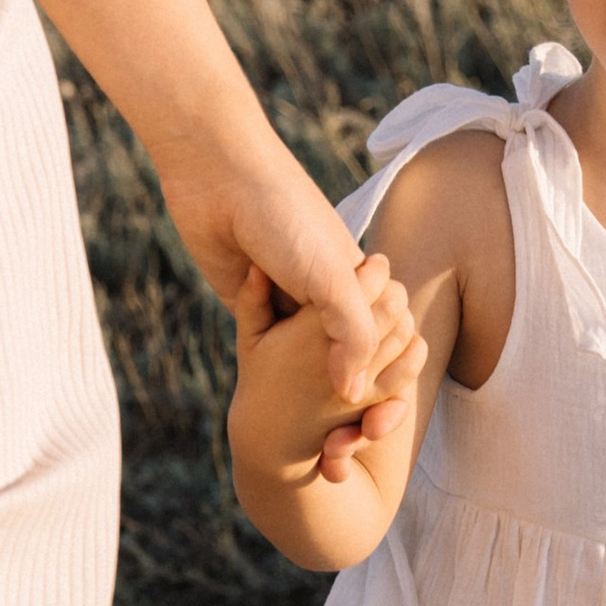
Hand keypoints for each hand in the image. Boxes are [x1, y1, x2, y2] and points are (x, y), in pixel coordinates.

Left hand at [157, 116, 422, 435]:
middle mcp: (327, 288)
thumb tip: (353, 395)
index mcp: (360, 278)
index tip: (375, 412)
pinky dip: (265, 359)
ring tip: (303, 415)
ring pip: (301, 351)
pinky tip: (267, 390)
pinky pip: (261, 340)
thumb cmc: (285, 216)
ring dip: (302, 382)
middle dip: (342, 386)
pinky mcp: (248, 302)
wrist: (218, 177)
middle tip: (339, 427)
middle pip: (344, 350)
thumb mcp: (331, 279)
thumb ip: (353, 337)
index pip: (386, 336)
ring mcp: (287, 296)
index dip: (385, 374)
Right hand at [229, 259, 415, 478]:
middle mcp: (338, 356)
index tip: (371, 263)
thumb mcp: (250, 340)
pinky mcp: (372, 402)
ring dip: (403, 316)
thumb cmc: (260, 380)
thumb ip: (252, 301)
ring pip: (405, 332)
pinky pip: (409, 367)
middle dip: (392, 288)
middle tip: (383, 283)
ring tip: (390, 310)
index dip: (375, 268)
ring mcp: (359, 381)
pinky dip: (412, 348)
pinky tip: (401, 339)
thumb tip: (256, 266)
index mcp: (309, 332)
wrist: (273, 438)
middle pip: (392, 303)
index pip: (364, 284)